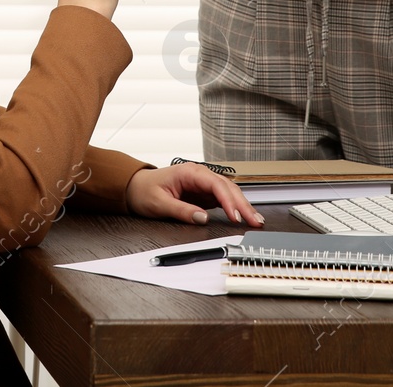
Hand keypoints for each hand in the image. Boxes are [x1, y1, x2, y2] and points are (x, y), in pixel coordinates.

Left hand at [126, 163, 263, 226]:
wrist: (136, 186)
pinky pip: (223, 198)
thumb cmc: (145, 190)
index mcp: (189, 172)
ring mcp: (203, 183)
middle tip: (255, 220)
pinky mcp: (203, 193)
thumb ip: (181, 210)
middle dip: (243, 204)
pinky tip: (244, 216)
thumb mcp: (159, 203)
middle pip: (227, 187)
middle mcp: (199, 174)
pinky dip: (235, 207)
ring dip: (242, 205)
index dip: (228, 200)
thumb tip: (202, 218)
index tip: (236, 216)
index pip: (215, 184)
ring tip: (256, 219)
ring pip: (229, 192)